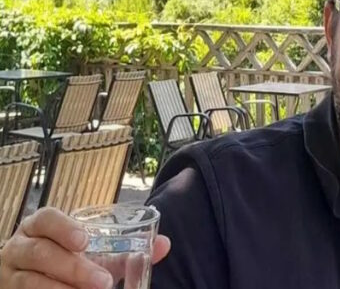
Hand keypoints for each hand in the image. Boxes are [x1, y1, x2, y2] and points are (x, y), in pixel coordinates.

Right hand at [0, 207, 170, 288]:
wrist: (28, 277)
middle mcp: (20, 246)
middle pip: (41, 253)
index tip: (85, 240)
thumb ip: (124, 248)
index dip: (64, 228)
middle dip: (74, 268)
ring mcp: (11, 273)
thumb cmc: (66, 258)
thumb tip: (164, 243)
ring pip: (31, 281)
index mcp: (40, 226)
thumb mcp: (92, 251)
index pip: (46, 219)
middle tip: (104, 281)